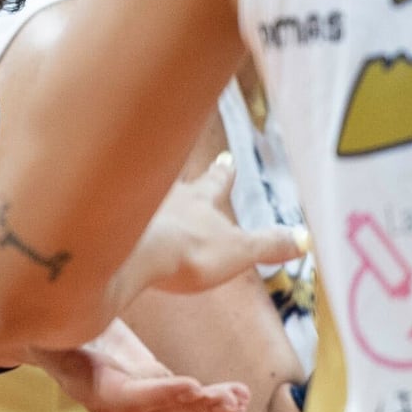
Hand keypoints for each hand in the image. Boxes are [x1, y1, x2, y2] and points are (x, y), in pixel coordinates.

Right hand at [28, 319, 249, 411]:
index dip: (160, 393)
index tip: (191, 386)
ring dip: (211, 404)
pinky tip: (239, 399)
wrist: (55, 336)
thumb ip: (71, 322)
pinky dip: (211, 398)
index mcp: (93, 386)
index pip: (129, 396)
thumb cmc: (55, 326)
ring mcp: (138, 398)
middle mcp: (117, 401)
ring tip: (239, 401)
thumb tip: (75, 307)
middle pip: (160, 409)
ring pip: (178, 408)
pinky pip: (184, 398)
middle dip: (195, 404)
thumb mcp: (59, 322)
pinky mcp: (153, 387)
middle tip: (227, 400)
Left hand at [108, 154, 306, 312]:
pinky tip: (109, 217)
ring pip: (144, 189)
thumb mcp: (239, 251)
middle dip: (186, 178)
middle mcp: (167, 195)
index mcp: (201, 201)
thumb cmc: (189, 251)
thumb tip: (305, 238)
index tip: (227, 158)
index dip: (224, 172)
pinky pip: (112, 210)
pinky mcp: (107, 220)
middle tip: (183, 161)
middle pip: (179, 182)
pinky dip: (114, 210)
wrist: (134, 253)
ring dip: (148, 189)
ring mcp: (134, 204)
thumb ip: (268, 245)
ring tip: (144, 185)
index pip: (216, 182)